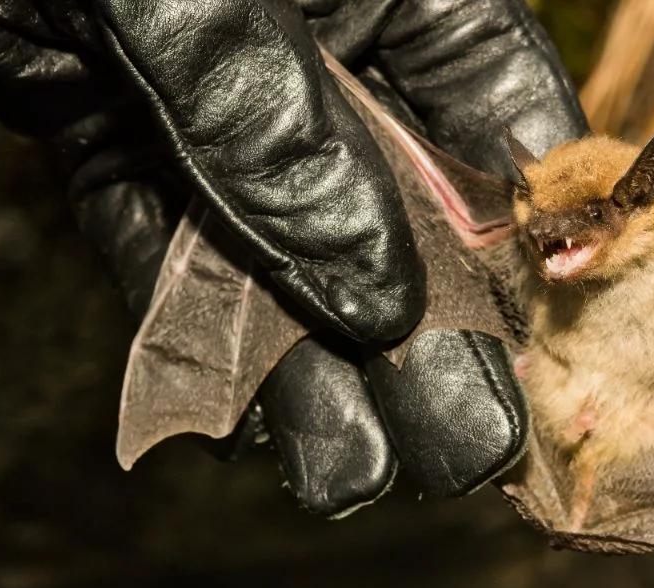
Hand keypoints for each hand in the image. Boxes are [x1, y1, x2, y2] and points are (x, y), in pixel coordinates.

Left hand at [0, 0, 588, 514]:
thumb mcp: (199, 0)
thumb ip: (283, 136)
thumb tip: (374, 294)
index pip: (499, 105)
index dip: (527, 222)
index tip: (542, 329)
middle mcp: (314, 46)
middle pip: (399, 205)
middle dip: (427, 333)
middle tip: (464, 447)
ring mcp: (211, 102)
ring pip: (281, 249)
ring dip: (312, 366)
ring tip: (356, 474)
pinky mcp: (111, 139)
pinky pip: (166, 248)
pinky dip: (196, 327)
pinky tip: (245, 414)